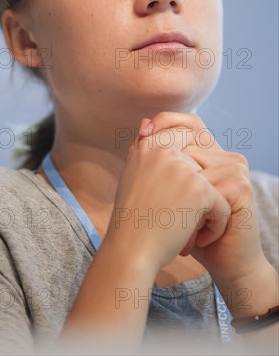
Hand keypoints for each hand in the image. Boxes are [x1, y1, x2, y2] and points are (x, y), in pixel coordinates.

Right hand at [107, 121, 230, 275]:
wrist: (131, 251)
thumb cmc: (131, 217)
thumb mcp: (133, 174)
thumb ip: (144, 147)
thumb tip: (148, 121)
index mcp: (149, 145)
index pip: (184, 144)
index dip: (189, 173)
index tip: (174, 200)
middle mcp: (165, 151)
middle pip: (203, 167)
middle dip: (199, 192)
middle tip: (180, 217)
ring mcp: (184, 168)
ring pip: (214, 186)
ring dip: (208, 209)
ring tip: (189, 229)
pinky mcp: (201, 190)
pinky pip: (222, 206)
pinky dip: (215, 226)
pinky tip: (199, 240)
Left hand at [138, 112, 269, 287]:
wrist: (223, 261)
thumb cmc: (188, 228)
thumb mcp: (166, 189)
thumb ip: (156, 157)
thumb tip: (142, 123)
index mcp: (208, 151)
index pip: (188, 123)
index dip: (165, 122)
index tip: (142, 135)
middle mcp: (224, 156)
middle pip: (187, 147)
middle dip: (171, 184)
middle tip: (163, 214)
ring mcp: (235, 169)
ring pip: (194, 170)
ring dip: (183, 208)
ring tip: (181, 234)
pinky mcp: (241, 187)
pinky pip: (209, 193)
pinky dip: (199, 221)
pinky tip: (198, 239)